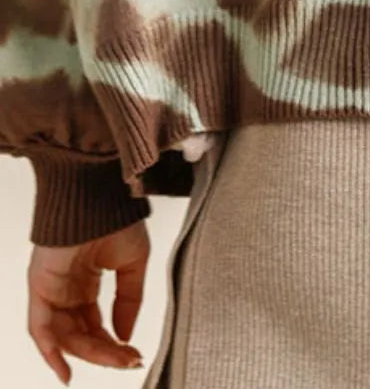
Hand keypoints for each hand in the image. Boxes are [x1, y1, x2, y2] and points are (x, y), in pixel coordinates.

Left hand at [27, 219, 148, 382]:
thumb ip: (129, 300)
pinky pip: (39, 328)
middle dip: (105, 352)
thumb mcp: (133, 263)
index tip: (133, 355)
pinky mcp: (40, 286)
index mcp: (86, 282)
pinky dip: (50, 351)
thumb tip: (125, 334)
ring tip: (115, 359)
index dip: (113, 344)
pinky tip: (65, 370)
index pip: (95, 325)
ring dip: (89, 353)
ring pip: (64, 336)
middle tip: (128, 360)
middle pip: (80, 335)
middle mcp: (66, 290)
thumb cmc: (116, 216)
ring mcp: (51, 289)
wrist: (100, 193)